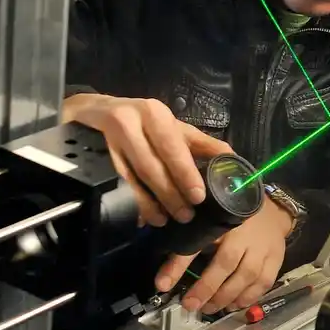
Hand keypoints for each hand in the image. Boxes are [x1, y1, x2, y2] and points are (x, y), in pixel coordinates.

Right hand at [62, 93, 232, 226]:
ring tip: (166, 219)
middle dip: (170, 193)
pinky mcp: (96, 157)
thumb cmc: (147, 121)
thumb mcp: (175, 127)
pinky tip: (144, 217)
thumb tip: (233, 160)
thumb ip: (203, 144)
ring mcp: (109, 142)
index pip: (172, 146)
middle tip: (186, 214)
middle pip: (151, 166)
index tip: (198, 196)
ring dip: (150, 202)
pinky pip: (117, 184)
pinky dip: (132, 202)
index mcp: (155, 114)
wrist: (99, 110)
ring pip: (133, 178)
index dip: (185, 172)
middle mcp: (130, 124)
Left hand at [154, 196, 290, 313]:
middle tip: (190, 305)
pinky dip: (249, 296)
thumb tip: (163, 279)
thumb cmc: (234, 217)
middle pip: (226, 263)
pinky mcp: (277, 258)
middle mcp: (245, 233)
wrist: (273, 210)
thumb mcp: (208, 224)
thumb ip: (187, 246)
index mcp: (222, 220)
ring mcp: (264, 246)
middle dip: (207, 288)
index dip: (179, 265)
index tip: (162, 285)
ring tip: (210, 308)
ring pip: (248, 275)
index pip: (196, 243)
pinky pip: (264, 281)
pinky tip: (235, 305)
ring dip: (227, 296)